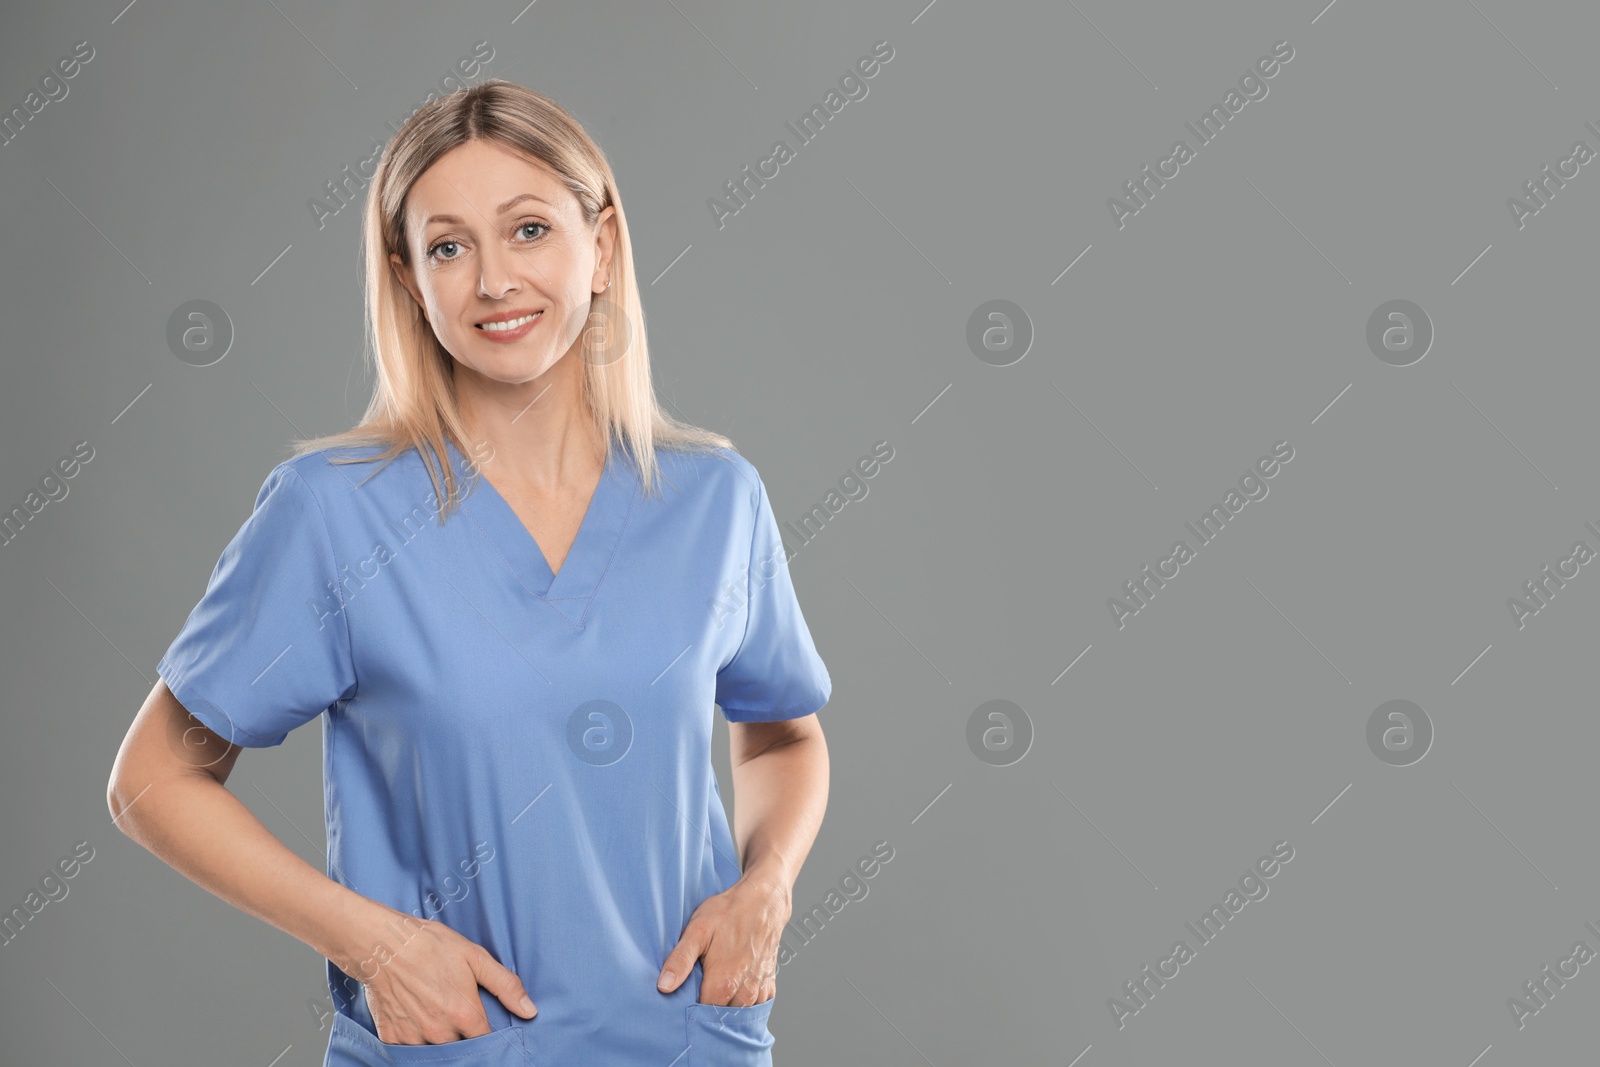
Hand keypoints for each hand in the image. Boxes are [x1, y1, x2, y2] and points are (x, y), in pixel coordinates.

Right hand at [340, 905, 536, 1044]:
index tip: (483, 1022)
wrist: (382, 943)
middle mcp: (440, 1032)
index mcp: (465, 1014)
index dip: (488, 1032)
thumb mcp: (474, 957)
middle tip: (455, 1012)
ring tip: (434, 1011)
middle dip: (462, 1034)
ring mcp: (413, 1037)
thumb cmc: (430, 945)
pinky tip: (414, 1015)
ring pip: (434, 1049)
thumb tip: (530, 1011)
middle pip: (460, 1047)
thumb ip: (505, 985)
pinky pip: (408, 1048)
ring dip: (438, 1037)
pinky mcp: (391, 1037)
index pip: (486, 1041)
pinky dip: (414, 1037)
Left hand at [657, 875, 790, 1005]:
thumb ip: (680, 960)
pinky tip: (732, 993)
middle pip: (720, 1019)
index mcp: (723, 984)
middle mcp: (744, 993)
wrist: (763, 901)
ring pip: (738, 1016)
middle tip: (695, 997)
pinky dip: (743, 1005)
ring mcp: (758, 991)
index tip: (681, 1006)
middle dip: (707, 1015)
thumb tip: (663, 986)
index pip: (701, 1017)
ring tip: (713, 995)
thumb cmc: (728, 913)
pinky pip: (755, 1008)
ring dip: (726, 1011)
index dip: (689, 1014)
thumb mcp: (697, 931)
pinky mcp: (768, 985)